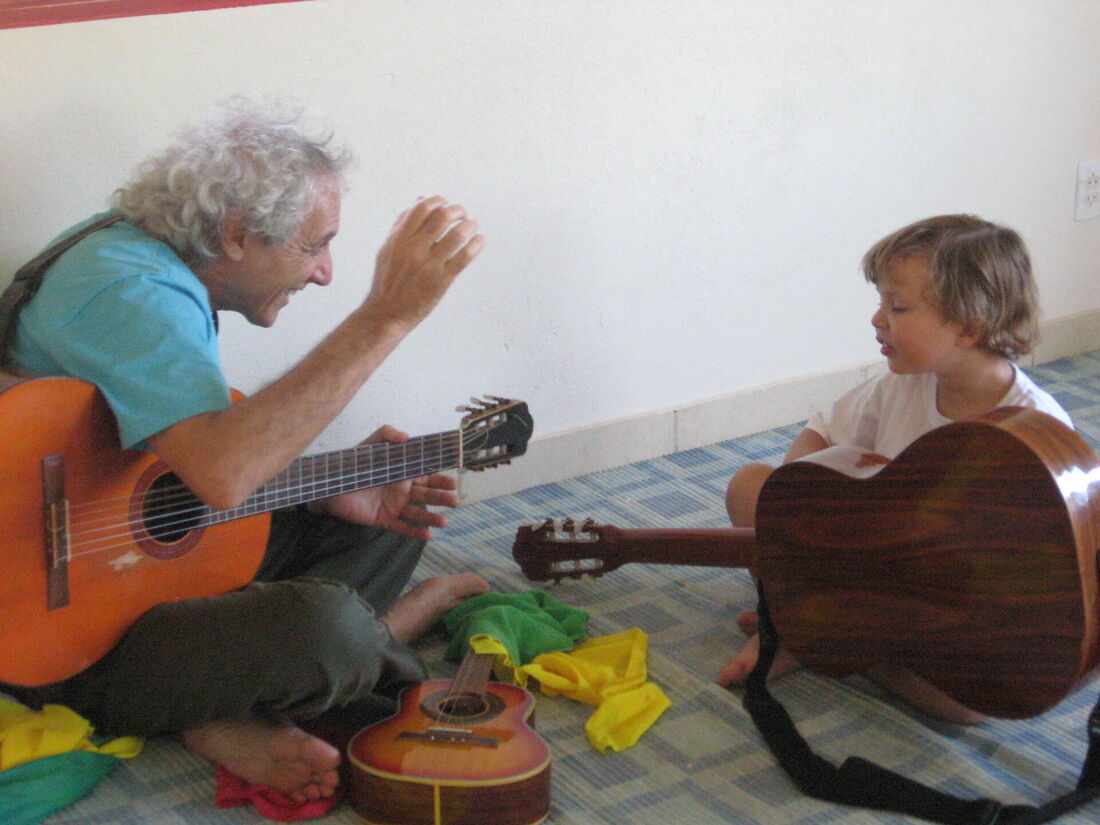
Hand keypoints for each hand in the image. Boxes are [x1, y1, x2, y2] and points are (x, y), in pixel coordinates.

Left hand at [316, 425, 459, 539]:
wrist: (329, 485)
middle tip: (454, 501)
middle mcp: (403, 490)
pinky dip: (415, 532)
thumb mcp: (370, 444)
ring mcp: (394, 506)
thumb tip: (407, 435)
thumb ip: (387, 434)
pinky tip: (427, 535)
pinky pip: (402, 527)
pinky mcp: (384, 520)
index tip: (453, 482)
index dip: (441, 479)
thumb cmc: (352, 463)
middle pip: (427, 495)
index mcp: (403, 472)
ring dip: (432, 518)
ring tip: (443, 522)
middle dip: (442, 498)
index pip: (427, 475)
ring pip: (417, 513)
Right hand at [365, 196, 483, 328]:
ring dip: (469, 225)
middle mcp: (414, 249)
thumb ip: (402, 223)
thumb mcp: (388, 248)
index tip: (446, 202)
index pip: (421, 209)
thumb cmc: (388, 280)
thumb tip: (419, 199)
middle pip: (442, 217)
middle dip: (457, 210)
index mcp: (399, 239)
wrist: (387, 313)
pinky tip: (479, 240)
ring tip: (473, 224)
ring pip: (456, 235)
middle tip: (463, 213)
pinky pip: (464, 256)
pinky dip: (476, 244)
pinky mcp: (442, 280)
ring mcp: (428, 264)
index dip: (437, 201)